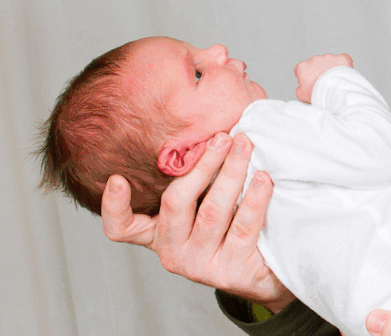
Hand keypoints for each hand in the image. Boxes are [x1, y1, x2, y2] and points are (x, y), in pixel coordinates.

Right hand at [100, 132, 295, 312]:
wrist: (264, 270)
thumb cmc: (232, 228)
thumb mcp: (205, 204)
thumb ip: (197, 179)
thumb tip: (213, 131)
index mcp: (158, 234)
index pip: (122, 228)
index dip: (114, 206)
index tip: (117, 179)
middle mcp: (172, 251)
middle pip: (175, 203)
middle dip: (202, 165)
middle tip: (223, 137)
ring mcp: (199, 265)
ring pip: (212, 211)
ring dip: (231, 173)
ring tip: (245, 147)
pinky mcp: (229, 271)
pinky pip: (243, 228)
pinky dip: (254, 199)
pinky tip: (263, 178)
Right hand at [295, 53, 353, 102]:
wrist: (336, 91)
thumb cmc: (320, 93)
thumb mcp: (301, 95)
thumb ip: (300, 88)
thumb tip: (302, 87)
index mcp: (303, 67)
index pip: (300, 68)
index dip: (305, 76)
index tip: (310, 81)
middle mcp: (315, 59)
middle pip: (315, 64)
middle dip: (319, 71)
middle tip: (324, 82)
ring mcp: (328, 57)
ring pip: (328, 61)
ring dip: (330, 68)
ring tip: (334, 80)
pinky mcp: (341, 58)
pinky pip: (342, 59)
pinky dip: (343, 65)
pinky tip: (343, 73)